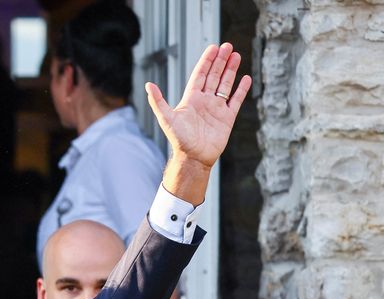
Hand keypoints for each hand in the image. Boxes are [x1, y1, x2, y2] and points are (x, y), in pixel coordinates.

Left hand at [145, 43, 250, 204]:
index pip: (200, 75)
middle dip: (220, 61)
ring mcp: (216, 109)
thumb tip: (148, 85)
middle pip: (214, 76)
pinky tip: (245, 78)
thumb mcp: (167, 118)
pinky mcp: (227, 118)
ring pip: (225, 85)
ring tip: (236, 55)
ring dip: (231, 71)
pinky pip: (235, 100)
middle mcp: (204, 101)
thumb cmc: (179, 139)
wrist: (194, 157)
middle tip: (227, 46)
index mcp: (191, 99)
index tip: (213, 48)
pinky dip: (241, 90)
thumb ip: (158, 101)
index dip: (206, 61)